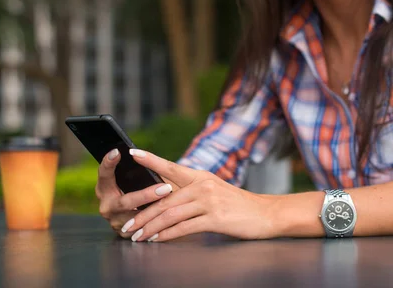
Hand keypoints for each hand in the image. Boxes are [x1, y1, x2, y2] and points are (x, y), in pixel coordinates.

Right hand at [96, 149, 174, 238]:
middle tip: (166, 187)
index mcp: (105, 188)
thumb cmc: (138, 186)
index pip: (104, 174)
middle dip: (146, 196)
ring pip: (135, 219)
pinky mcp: (125, 233)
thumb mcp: (134, 177)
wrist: (137, 211)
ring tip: (173, 204)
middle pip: (125, 202)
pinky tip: (170, 220)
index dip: (109, 163)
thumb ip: (136, 169)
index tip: (118, 152)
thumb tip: (140, 153)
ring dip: (154, 213)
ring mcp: (115, 221)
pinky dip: (156, 225)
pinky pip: (141, 232)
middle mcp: (107, 205)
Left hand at [120, 149, 276, 242]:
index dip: (150, 159)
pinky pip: (184, 227)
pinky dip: (167, 235)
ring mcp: (209, 202)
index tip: (132, 152)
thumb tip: (164, 195)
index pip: (170, 166)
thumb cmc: (237, 204)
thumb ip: (191, 190)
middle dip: (142, 214)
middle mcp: (203, 185)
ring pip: (170, 214)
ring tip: (136, 236)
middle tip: (126, 225)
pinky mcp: (215, 219)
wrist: (266, 213)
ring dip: (150, 227)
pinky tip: (156, 239)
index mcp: (200, 176)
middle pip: (164, 199)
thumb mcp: (214, 190)